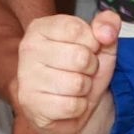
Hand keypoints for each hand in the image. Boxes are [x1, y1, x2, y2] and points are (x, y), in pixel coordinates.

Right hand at [11, 9, 121, 133]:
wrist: (73, 110)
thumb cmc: (83, 71)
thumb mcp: (100, 43)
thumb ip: (107, 24)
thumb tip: (107, 32)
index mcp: (40, 28)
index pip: (76, 29)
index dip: (93, 42)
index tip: (87, 48)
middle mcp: (27, 49)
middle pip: (80, 57)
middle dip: (90, 67)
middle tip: (81, 71)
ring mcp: (26, 78)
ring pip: (77, 83)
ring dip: (84, 88)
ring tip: (74, 87)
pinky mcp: (32, 105)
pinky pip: (72, 106)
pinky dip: (78, 107)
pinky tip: (67, 101)